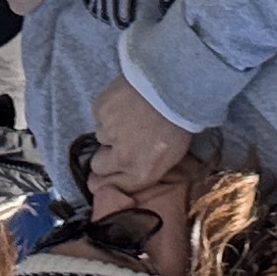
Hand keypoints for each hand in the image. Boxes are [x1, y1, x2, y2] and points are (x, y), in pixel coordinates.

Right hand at [86, 77, 191, 197]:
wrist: (175, 88)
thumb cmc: (179, 122)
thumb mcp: (170, 157)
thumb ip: (144, 169)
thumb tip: (126, 172)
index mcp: (140, 174)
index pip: (109, 187)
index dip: (104, 180)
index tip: (103, 174)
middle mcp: (121, 159)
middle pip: (98, 165)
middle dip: (104, 155)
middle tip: (117, 142)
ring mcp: (108, 133)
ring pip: (100, 136)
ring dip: (111, 128)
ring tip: (130, 115)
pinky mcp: (101, 111)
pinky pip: (99, 115)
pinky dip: (109, 109)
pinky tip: (126, 101)